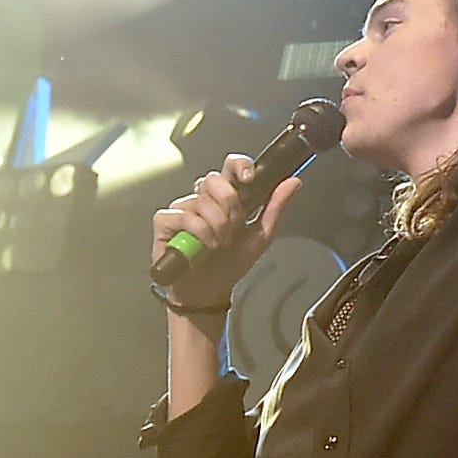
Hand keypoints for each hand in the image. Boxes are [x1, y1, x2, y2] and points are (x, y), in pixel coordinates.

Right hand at [151, 154, 305, 308]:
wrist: (211, 291)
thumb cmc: (232, 263)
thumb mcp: (261, 236)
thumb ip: (275, 208)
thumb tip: (293, 182)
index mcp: (227, 197)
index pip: (230, 166)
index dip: (239, 166)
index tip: (249, 179)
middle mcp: (203, 199)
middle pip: (214, 179)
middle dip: (230, 202)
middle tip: (235, 225)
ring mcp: (182, 208)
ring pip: (201, 200)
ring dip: (217, 224)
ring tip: (220, 243)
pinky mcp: (165, 222)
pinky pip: (183, 216)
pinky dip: (198, 231)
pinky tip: (203, 246)